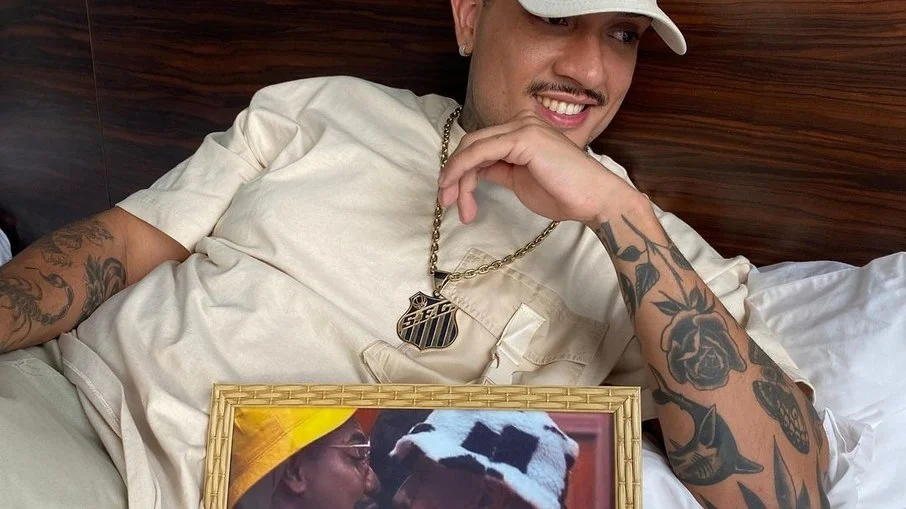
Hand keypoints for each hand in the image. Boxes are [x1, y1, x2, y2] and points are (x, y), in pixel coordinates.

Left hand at [437, 110, 640, 224]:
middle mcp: (522, 123)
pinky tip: (456, 188)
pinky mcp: (523, 138)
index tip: (453, 199)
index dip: (461, 170)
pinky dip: (462, 169)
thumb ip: (498, 170)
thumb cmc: (564, 194)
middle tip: (445, 202)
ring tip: (452, 204)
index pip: (481, 145)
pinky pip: (480, 151)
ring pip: (472, 147)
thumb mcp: (520, 181)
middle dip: (453, 174)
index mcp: (523, 132)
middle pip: (472, 144)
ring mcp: (523, 128)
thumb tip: (473, 171)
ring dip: (455, 176)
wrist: (594, 200)